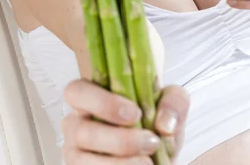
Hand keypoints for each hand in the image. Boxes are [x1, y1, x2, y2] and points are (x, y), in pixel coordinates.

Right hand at [62, 80, 189, 163]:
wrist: (157, 152)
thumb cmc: (155, 123)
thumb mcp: (171, 104)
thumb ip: (173, 102)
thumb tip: (165, 124)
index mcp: (91, 95)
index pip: (77, 91)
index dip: (102, 103)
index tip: (135, 114)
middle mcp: (77, 124)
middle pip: (80, 130)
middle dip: (118, 140)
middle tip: (150, 142)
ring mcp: (76, 153)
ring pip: (83, 160)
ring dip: (119, 164)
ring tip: (148, 163)